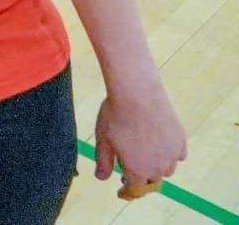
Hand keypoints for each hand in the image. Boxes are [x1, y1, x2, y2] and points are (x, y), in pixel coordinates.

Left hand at [92, 84, 185, 198]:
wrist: (138, 94)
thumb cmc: (116, 116)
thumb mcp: (103, 140)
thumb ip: (103, 161)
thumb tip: (101, 178)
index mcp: (137, 171)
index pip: (135, 189)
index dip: (127, 188)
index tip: (123, 184)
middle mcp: (157, 168)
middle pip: (151, 180)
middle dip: (142, 176)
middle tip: (132, 165)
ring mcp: (172, 156)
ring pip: (166, 170)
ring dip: (157, 166)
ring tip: (145, 154)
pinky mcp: (181, 142)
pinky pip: (178, 156)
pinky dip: (170, 154)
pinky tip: (160, 145)